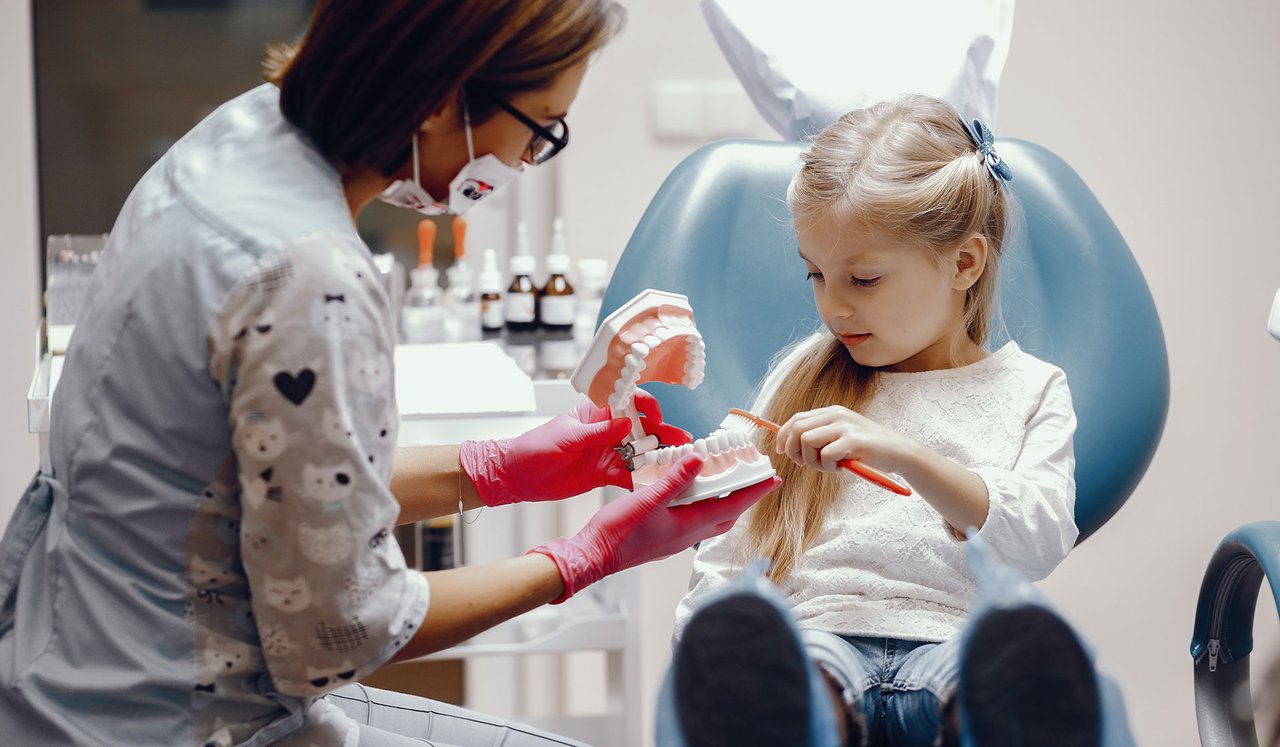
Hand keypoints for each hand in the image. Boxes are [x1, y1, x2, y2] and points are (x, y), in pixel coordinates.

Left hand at [460, 390, 692, 506]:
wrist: (517, 476)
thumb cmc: (535, 448)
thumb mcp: (567, 438)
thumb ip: (598, 432)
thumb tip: (626, 423)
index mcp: (595, 412)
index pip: (627, 402)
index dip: (646, 406)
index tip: (656, 417)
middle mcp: (606, 431)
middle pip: (640, 429)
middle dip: (662, 433)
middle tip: (683, 441)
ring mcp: (607, 452)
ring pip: (639, 452)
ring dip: (658, 456)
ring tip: (679, 462)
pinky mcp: (604, 474)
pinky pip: (628, 474)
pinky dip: (642, 478)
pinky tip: (657, 482)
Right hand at [529, 454, 781, 601]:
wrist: (592, 556)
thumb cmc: (617, 532)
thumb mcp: (647, 500)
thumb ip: (675, 480)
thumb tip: (699, 460)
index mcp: (689, 526)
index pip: (732, 506)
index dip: (754, 492)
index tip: (773, 480)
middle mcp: (687, 535)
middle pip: (726, 514)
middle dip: (744, 497)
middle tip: (756, 478)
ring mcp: (676, 538)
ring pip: (710, 518)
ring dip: (723, 500)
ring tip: (729, 481)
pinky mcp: (664, 537)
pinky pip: (693, 519)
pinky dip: (703, 504)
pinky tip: (693, 493)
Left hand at [775, 405, 913, 473]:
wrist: (900, 452)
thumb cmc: (868, 450)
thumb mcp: (842, 437)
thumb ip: (821, 437)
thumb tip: (790, 446)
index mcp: (832, 412)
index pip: (796, 419)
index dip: (783, 436)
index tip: (781, 452)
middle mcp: (836, 415)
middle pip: (797, 429)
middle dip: (794, 451)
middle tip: (807, 464)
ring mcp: (845, 426)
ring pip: (807, 440)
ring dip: (812, 460)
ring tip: (829, 466)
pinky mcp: (853, 440)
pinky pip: (825, 455)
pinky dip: (828, 466)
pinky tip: (842, 467)